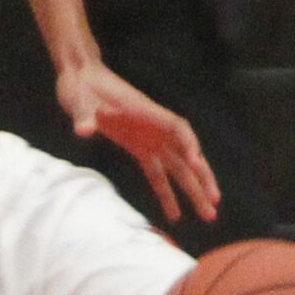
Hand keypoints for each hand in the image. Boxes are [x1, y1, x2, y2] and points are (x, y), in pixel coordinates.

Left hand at [57, 60, 219, 223]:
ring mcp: (148, 138)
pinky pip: (157, 173)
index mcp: (145, 112)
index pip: (177, 128)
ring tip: (207, 215)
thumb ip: (84, 115)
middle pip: (185, 153)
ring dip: (192, 190)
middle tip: (214, 201)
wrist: (80, 79)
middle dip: (201, 177)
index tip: (195, 162)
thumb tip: (84, 129)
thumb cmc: (82, 85)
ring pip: (177, 167)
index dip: (189, 144)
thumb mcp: (80, 99)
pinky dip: (166, 193)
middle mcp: (153, 126)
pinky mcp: (139, 147)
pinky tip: (175, 215)